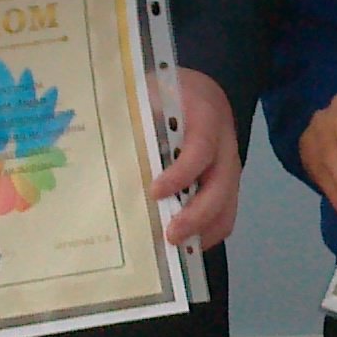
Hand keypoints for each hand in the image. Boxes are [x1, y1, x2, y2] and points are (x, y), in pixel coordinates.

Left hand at [151, 68, 242, 247]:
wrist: (204, 89)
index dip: (181, 174)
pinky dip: (209, 230)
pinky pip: (226, 211)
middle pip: (221, 186)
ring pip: (228, 205)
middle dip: (196, 215)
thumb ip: (138, 113)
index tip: (155, 192)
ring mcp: (230, 166)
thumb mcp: (154, 90)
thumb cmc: (171, 90)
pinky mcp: (228, 182)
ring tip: (177, 247)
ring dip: (205, 230)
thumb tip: (105, 140)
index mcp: (206, 117)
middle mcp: (225, 145)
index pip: (199, 150)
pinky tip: (186, 243)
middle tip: (170, 235)